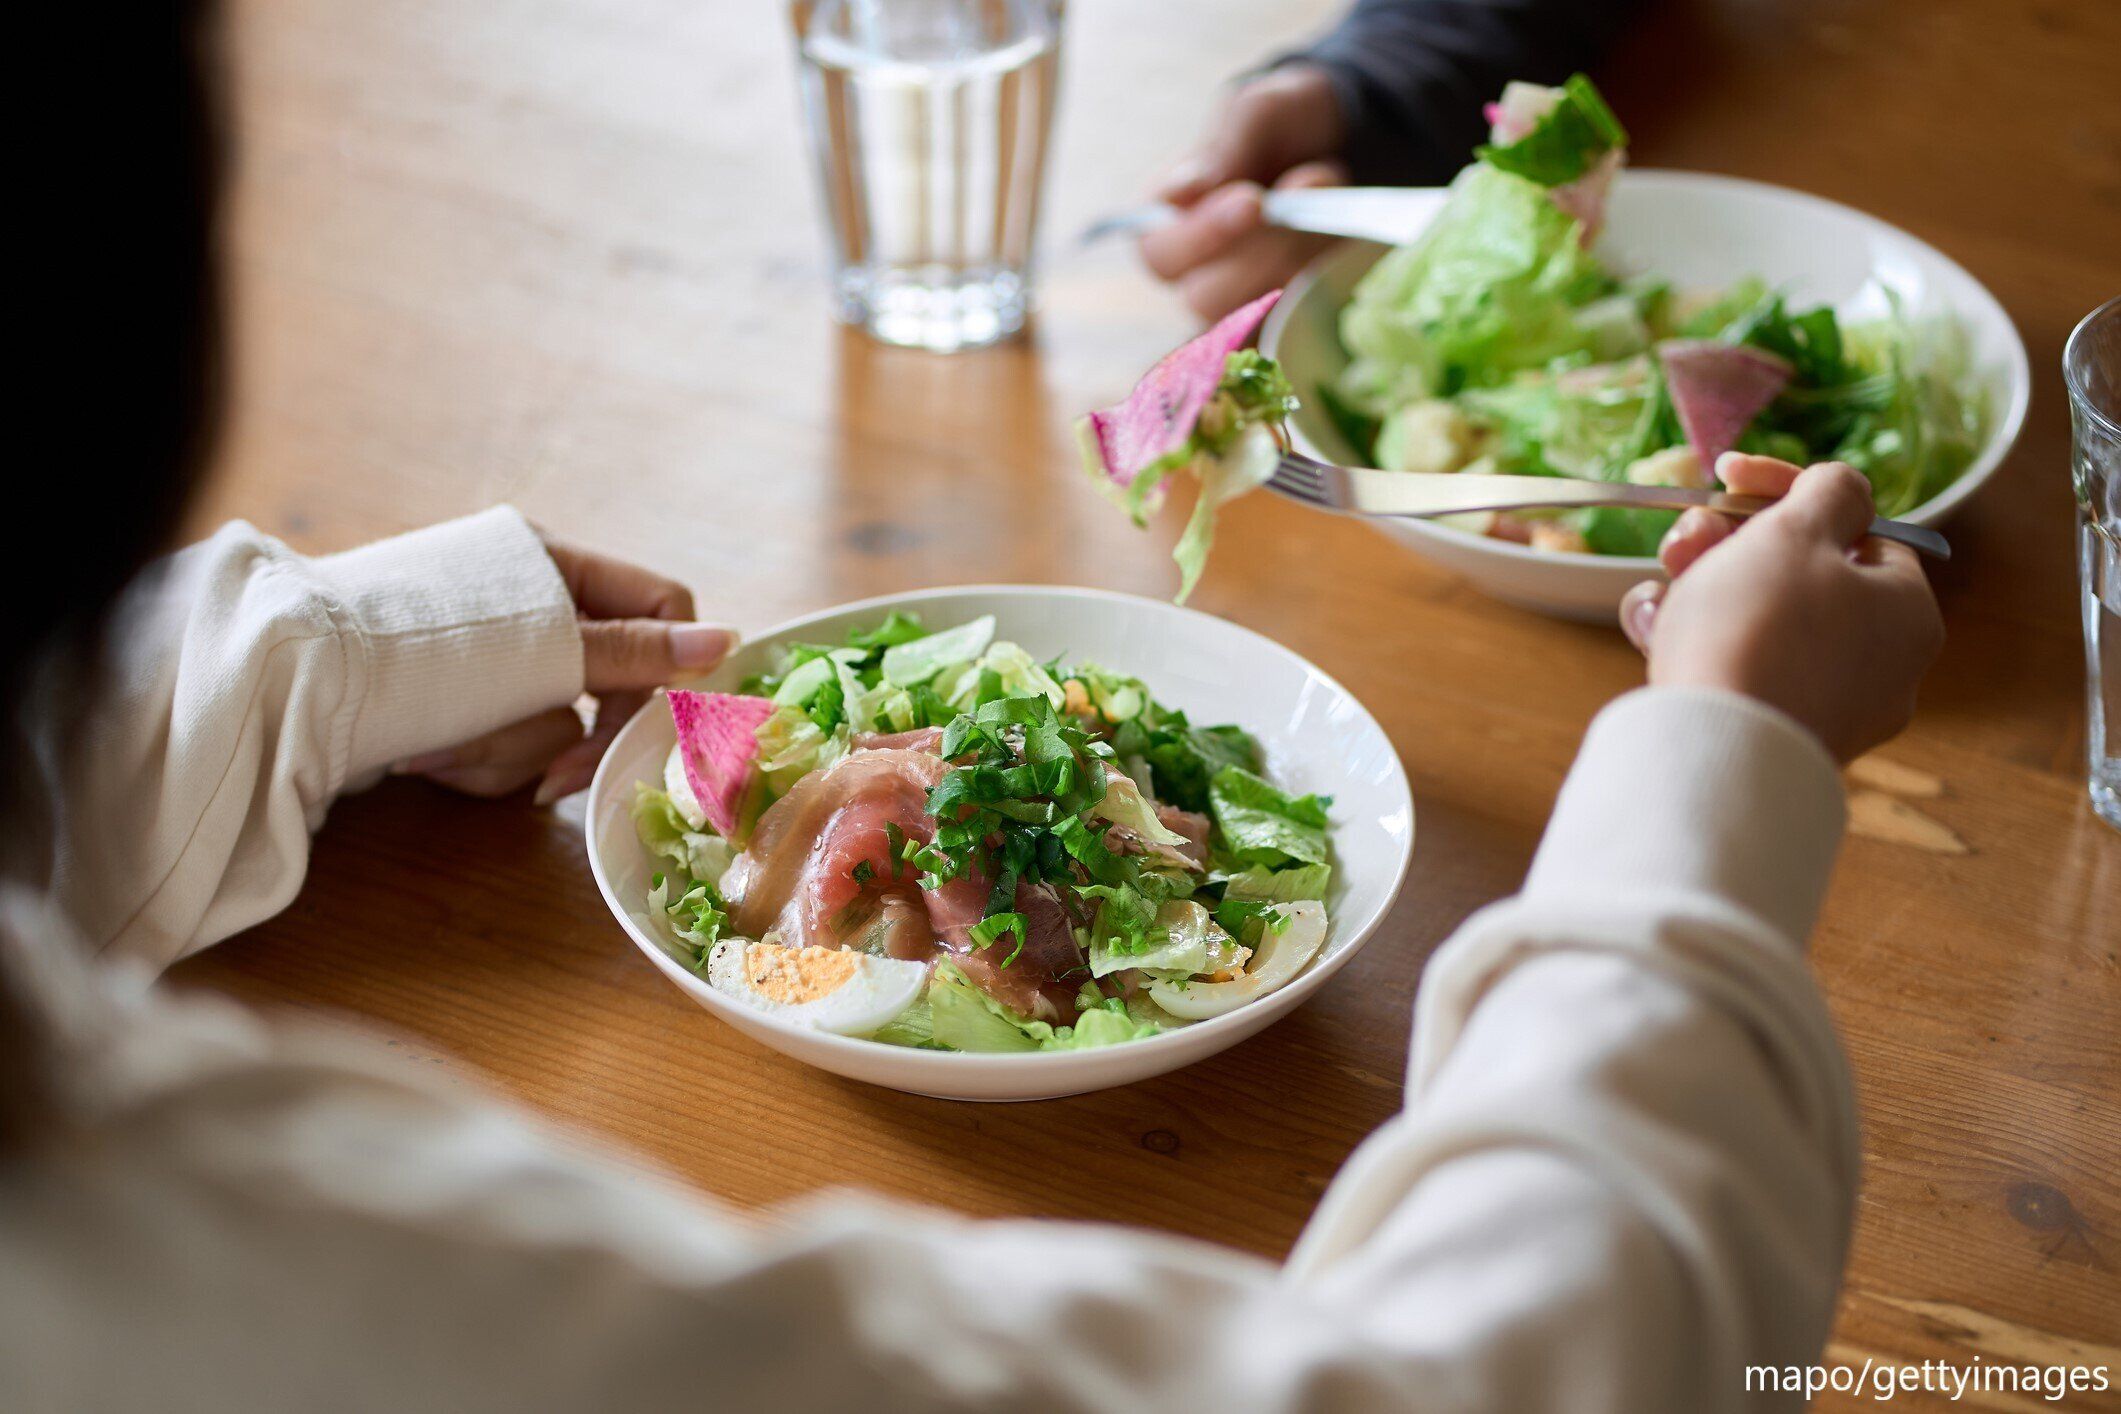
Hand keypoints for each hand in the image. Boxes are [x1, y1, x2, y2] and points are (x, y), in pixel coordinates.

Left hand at [394, 535, 732, 802]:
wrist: (285, 685)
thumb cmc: (413, 651)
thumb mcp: (539, 648)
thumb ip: (633, 653)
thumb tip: (729, 641)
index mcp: (553, 564)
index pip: (660, 610)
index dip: (668, 669)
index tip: (655, 723)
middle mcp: (529, 609)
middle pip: (608, 684)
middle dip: (569, 736)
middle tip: (551, 785)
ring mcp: (492, 662)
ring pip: (554, 726)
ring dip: (501, 751)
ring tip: (436, 749)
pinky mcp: (459, 706)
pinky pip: (506, 746)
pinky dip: (469, 761)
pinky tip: (419, 758)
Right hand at [1139, 65, 1348, 321]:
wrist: (1348, 141)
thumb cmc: (1287, 125)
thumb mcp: (1258, 112)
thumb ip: (1225, 147)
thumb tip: (1185, 191)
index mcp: (1167, 222)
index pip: (1161, 253)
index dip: (1202, 236)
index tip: (1252, 200)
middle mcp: (1196, 272)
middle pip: (1204, 298)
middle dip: (1260, 254)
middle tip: (1302, 199)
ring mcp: (1244, 301)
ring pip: (1255, 317)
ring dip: (1298, 265)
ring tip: (1328, 210)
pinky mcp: (1288, 316)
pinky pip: (1298, 329)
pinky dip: (1324, 290)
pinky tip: (1340, 248)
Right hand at [1618, 455, 1944, 763]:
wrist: (1713, 750)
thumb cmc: (1761, 627)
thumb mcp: (1797, 531)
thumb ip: (1831, 489)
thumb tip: (1842, 491)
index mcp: (1907, 610)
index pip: (1859, 530)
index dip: (1789, 493)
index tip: (1730, 477)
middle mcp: (1882, 665)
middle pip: (1802, 577)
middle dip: (1732, 545)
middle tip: (1686, 539)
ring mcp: (1828, 709)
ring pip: (1761, 624)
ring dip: (1702, 590)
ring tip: (1657, 592)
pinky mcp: (1775, 740)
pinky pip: (1739, 673)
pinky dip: (1698, 645)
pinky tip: (1654, 633)